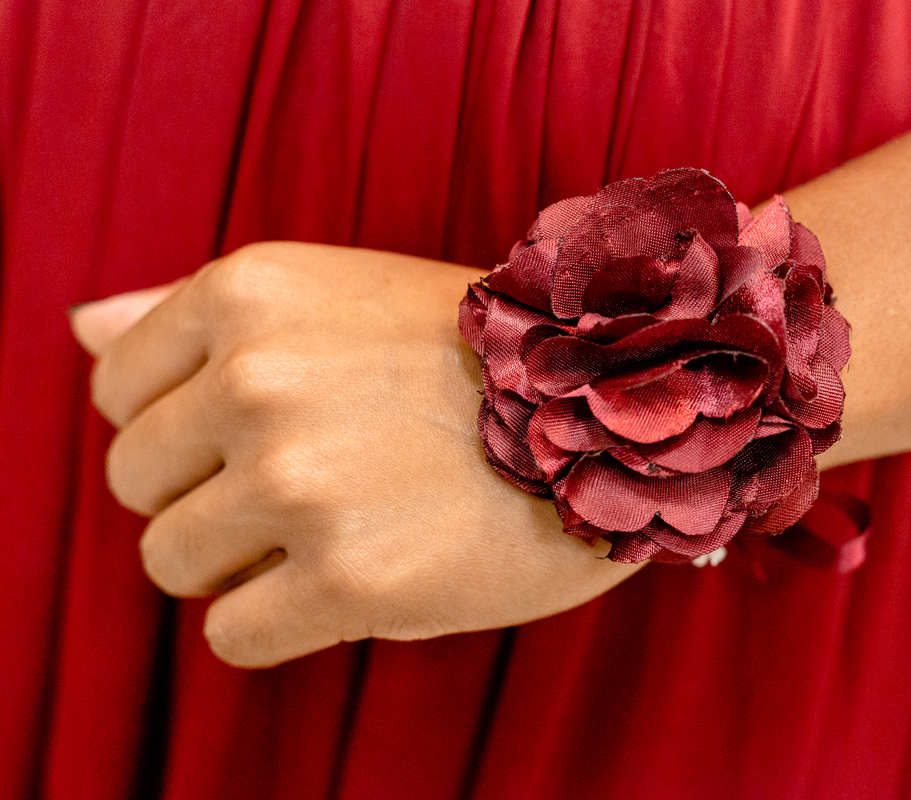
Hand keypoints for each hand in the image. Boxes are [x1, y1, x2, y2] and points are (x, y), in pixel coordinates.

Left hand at [71, 242, 642, 667]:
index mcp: (248, 295)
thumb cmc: (476, 355)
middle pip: (138, 482)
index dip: (185, 425)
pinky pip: (232, 633)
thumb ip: (195, 315)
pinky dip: (279, 621)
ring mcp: (299, 484)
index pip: (117, 388)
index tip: (259, 433)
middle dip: (209, 495)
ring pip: (173, 561)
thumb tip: (80, 329)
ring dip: (241, 562)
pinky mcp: (347, 580)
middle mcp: (258, 381)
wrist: (614, 411)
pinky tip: (353, 583)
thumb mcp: (333, 293)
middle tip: (311, 487)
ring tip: (334, 533)